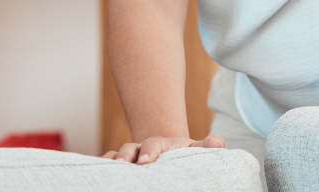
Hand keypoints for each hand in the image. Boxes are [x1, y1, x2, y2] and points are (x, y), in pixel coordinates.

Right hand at [101, 134, 224, 163]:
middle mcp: (142, 148)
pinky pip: (107, 164)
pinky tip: (101, 175)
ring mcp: (130, 157)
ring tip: (110, 172)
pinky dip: (102, 166)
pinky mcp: (121, 166)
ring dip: (112, 162)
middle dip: (126, 156)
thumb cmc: (184, 155)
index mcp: (161, 145)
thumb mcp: (196, 150)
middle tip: (126, 166)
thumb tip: (217, 143)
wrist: (169, 156)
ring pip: (116, 156)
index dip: (150, 151)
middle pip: (130, 148)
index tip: (146, 162)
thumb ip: (206, 146)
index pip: (154, 144)